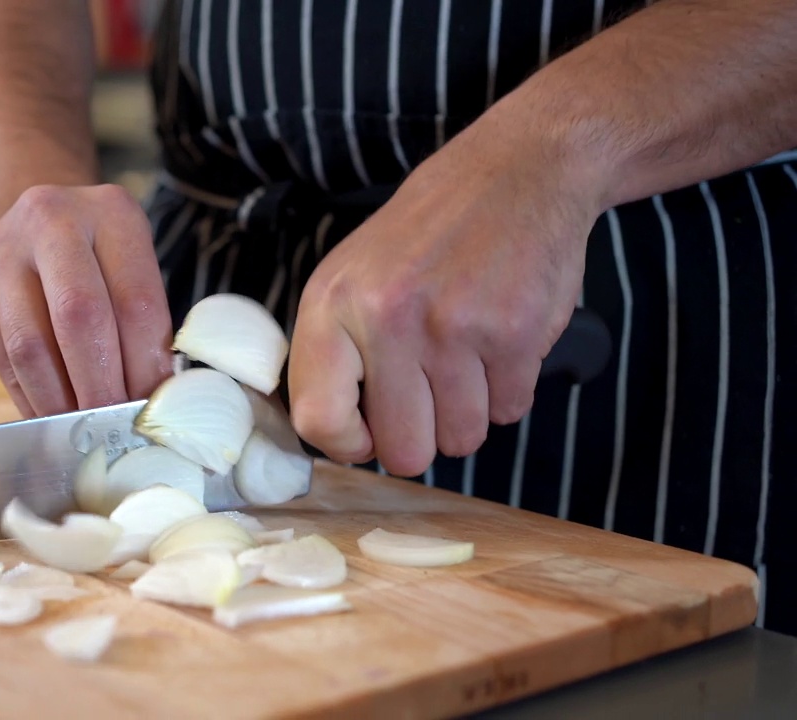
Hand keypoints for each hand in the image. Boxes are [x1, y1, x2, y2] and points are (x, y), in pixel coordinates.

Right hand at [0, 184, 173, 417]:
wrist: (27, 224)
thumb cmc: (96, 257)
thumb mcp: (131, 266)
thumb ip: (143, 323)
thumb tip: (150, 401)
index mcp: (111, 212)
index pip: (136, 301)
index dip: (145, 365)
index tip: (151, 407)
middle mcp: (52, 221)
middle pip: (79, 317)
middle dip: (100, 386)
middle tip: (114, 426)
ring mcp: (2, 253)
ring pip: (31, 345)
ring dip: (60, 400)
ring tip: (82, 427)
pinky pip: (2, 359)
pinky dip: (31, 398)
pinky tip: (52, 414)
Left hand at [287, 123, 603, 475]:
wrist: (517, 172)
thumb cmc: (429, 234)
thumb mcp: (352, 276)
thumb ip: (336, 354)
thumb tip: (339, 439)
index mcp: (333, 305)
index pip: (317, 420)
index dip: (349, 445)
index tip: (369, 433)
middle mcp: (386, 318)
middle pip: (402, 450)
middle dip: (423, 436)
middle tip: (431, 394)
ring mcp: (452, 328)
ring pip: (462, 438)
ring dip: (470, 413)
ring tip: (467, 356)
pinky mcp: (513, 334)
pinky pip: (510, 411)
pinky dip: (509, 389)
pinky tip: (500, 341)